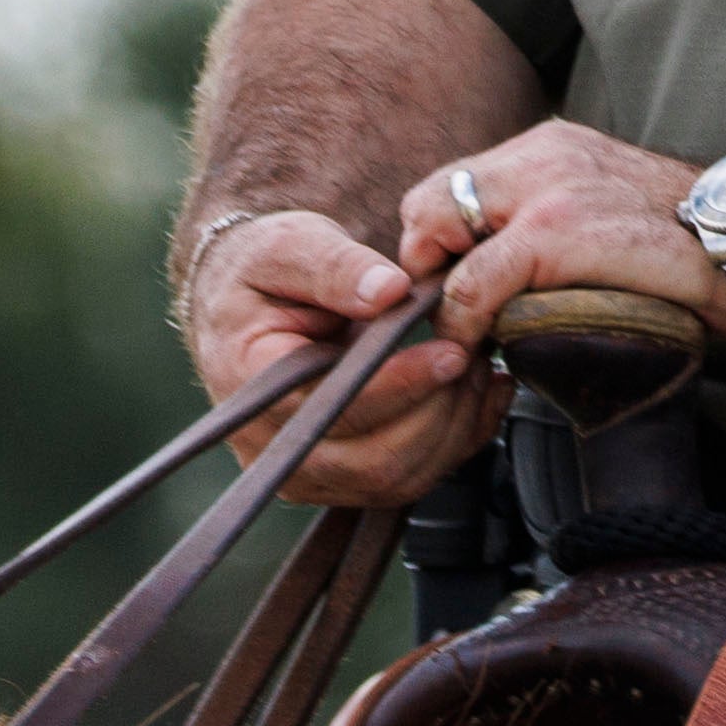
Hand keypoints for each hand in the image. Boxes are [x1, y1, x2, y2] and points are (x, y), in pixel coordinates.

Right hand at [183, 207, 500, 504]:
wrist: (255, 300)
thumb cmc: (267, 270)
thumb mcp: (292, 246)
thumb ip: (336, 267)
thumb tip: (388, 290)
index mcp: (249, 381)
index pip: (334, 406)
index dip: (402, 384)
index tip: (451, 353)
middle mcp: (269, 441)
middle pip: (374, 460)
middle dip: (440, 409)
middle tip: (474, 353)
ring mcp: (305, 469)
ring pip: (399, 478)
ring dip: (454, 426)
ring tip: (475, 366)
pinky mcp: (339, 478)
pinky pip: (410, 480)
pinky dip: (457, 440)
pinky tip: (477, 393)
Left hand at [402, 122, 725, 361]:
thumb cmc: (700, 245)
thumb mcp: (615, 210)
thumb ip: (559, 219)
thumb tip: (502, 274)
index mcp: (557, 147)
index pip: (454, 184)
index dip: (440, 239)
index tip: (451, 285)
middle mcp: (544, 155)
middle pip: (430, 201)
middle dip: (429, 261)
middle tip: (450, 311)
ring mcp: (547, 189)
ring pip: (439, 236)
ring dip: (441, 294)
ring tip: (463, 332)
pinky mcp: (555, 231)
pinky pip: (473, 282)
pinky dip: (463, 320)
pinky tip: (479, 343)